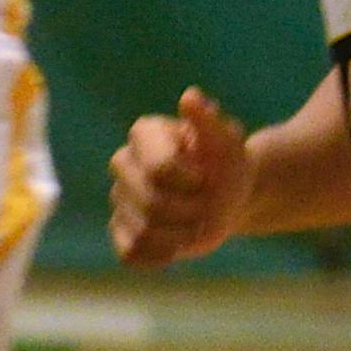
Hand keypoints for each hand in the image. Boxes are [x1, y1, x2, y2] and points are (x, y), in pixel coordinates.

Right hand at [111, 89, 251, 270]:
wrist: (231, 196)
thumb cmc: (228, 164)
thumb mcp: (229, 142)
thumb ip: (209, 121)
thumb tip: (190, 96)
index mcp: (145, 134)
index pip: (160, 169)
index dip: (192, 181)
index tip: (206, 176)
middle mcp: (124, 163)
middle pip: (152, 203)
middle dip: (191, 209)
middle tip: (206, 201)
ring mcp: (119, 198)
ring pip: (144, 231)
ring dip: (183, 233)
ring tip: (196, 221)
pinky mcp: (120, 229)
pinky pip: (131, 253)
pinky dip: (162, 254)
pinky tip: (178, 243)